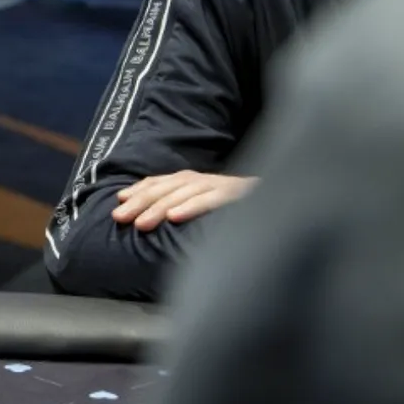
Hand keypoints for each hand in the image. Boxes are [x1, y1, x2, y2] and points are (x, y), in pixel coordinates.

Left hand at [112, 171, 257, 230]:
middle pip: (167, 187)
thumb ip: (182, 207)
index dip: (139, 189)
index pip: (161, 181)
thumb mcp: (206, 205)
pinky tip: (175, 217)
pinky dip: (192, 207)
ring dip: (160, 207)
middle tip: (119, 217)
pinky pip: (212, 199)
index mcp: (196, 181)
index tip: (118, 201)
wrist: (284, 201)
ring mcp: (222, 186)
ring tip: (140, 223)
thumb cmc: (240, 209)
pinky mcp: (239, 195)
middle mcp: (206, 180)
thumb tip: (147, 218)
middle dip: (141, 201)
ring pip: (185, 193)